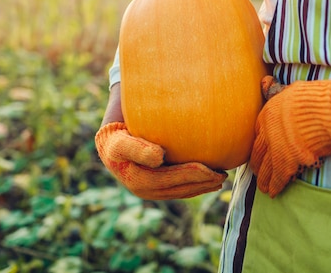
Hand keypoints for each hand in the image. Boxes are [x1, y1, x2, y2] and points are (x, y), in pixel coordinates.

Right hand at [95, 122, 226, 199]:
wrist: (108, 144)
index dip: (188, 175)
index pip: (167, 179)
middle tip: (222, 175)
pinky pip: (177, 189)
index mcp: (136, 180)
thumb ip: (138, 148)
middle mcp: (142, 190)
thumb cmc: (116, 138)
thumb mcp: (121, 141)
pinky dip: (194, 186)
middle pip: (176, 188)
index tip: (208, 169)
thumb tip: (159, 157)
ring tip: (220, 179)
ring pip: (179, 191)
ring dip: (201, 187)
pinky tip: (208, 180)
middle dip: (200, 183)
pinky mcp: (154, 189)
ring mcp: (148, 191)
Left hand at [251, 76, 330, 197]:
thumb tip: (265, 82)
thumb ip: (278, 91)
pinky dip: (275, 186)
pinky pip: (278, 177)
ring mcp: (276, 148)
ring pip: (265, 167)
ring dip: (263, 179)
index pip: (257, 134)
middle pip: (258, 152)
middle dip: (257, 164)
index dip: (259, 144)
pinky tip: (272, 193)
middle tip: (257, 172)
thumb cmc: (316, 98)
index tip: (259, 151)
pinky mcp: (288, 162)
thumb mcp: (292, 89)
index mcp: (267, 115)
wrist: (330, 111)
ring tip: (263, 187)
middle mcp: (267, 133)